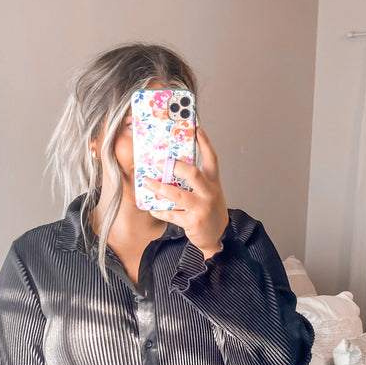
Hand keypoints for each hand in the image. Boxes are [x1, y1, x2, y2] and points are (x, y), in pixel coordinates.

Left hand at [143, 126, 228, 258]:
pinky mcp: (193, 222)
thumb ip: (195, 181)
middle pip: (193, 173)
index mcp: (213, 182)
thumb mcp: (208, 192)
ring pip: (178, 195)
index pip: (211, 158)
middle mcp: (209, 193)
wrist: (218, 236)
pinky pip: (171, 214)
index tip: (197, 127)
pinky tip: (153, 207)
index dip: (205, 142)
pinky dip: (160, 210)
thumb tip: (171, 168)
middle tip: (159, 162)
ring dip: (160, 187)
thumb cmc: (208, 210)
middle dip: (174, 166)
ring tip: (147, 182)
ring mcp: (201, 208)